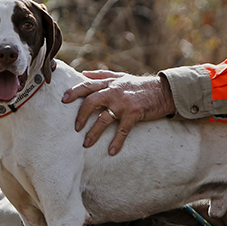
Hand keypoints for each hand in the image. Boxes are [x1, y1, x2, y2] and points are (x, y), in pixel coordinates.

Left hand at [62, 70, 176, 154]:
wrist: (163, 91)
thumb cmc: (139, 85)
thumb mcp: (120, 76)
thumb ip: (102, 75)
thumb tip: (83, 74)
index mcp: (109, 83)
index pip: (88, 85)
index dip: (74, 91)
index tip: (63, 100)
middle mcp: (114, 91)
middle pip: (92, 101)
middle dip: (81, 115)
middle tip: (75, 128)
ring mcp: (124, 103)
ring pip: (104, 118)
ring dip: (94, 132)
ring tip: (86, 143)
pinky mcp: (134, 113)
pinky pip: (123, 130)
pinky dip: (117, 141)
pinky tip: (112, 151)